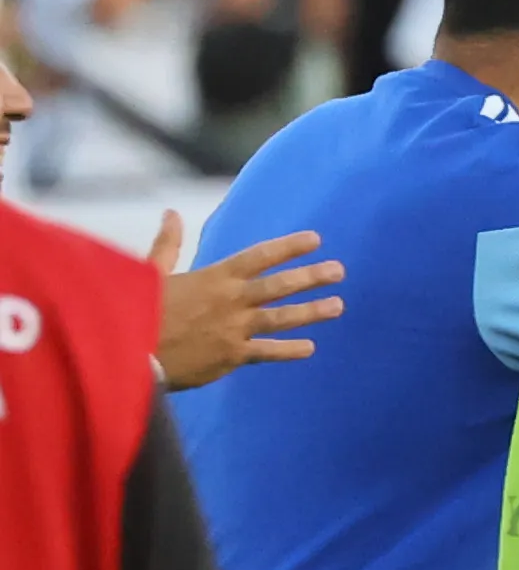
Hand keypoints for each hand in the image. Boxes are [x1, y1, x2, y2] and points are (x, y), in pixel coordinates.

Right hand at [150, 215, 342, 389]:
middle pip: (278, 286)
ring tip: (338, 306)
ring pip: (282, 317)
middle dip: (311, 277)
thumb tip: (171, 213)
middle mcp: (229, 300)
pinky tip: (310, 348)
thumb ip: (168, 245)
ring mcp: (233, 328)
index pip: (258, 256)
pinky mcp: (231, 355)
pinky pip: (268, 351)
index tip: (316, 239)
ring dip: (312, 311)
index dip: (289, 247)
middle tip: (339, 271)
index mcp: (213, 277)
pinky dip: (289, 350)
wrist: (127, 350)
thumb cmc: (135, 309)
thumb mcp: (151, 272)